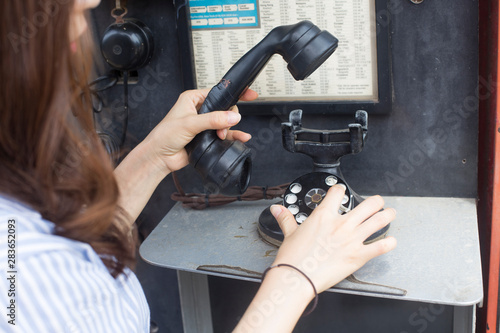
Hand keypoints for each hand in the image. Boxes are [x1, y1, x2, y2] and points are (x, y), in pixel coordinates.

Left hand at [145, 88, 257, 172]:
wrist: (159, 157)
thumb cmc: (165, 136)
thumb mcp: (189, 124)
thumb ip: (212, 119)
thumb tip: (232, 116)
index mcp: (193, 99)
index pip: (217, 93)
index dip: (232, 94)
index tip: (249, 94)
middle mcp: (199, 110)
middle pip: (225, 108)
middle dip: (227, 117)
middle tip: (222, 127)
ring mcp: (204, 124)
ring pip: (226, 122)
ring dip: (228, 129)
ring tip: (222, 135)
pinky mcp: (207, 137)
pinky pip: (226, 135)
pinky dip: (234, 136)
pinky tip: (242, 138)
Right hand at [270, 185, 396, 293]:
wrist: (297, 277)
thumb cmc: (294, 258)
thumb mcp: (290, 234)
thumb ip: (286, 219)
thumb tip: (277, 209)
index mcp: (324, 216)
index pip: (337, 192)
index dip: (340, 189)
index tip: (342, 191)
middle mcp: (341, 224)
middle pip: (367, 204)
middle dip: (376, 201)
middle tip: (377, 202)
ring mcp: (352, 239)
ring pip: (378, 221)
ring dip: (387, 215)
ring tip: (390, 213)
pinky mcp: (358, 256)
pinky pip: (380, 247)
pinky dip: (388, 244)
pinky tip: (391, 241)